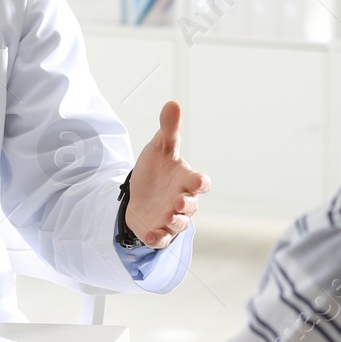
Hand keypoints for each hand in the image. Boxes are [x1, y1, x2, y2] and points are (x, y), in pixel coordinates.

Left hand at [125, 100, 209, 249]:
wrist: (140, 192)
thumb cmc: (157, 170)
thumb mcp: (160, 147)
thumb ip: (169, 129)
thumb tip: (172, 102)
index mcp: (186, 180)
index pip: (200, 183)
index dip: (201, 183)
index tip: (199, 181)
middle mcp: (182, 201)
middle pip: (192, 206)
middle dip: (187, 205)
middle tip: (179, 201)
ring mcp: (171, 218)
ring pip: (179, 224)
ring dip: (175, 221)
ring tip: (168, 215)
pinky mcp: (157, 231)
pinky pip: (161, 239)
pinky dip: (158, 238)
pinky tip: (152, 234)